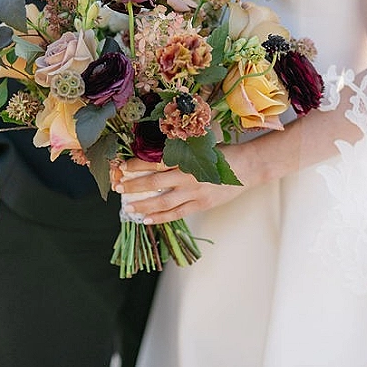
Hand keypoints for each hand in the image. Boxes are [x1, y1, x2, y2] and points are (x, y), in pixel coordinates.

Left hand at [113, 146, 249, 223]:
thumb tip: (152, 157)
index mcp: (187, 158)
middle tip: (118, 188)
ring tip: (128, 208)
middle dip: (133, 186)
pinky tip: (146, 219)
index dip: (136, 165)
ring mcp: (195, 193)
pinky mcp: (201, 205)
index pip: (155, 162)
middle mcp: (188, 176)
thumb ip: (179, 153)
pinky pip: (176, 214)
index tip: (121, 168)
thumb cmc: (221, 155)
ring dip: (143, 205)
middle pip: (154, 182)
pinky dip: (160, 217)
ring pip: (163, 201)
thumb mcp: (199, 148)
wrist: (248, 168)